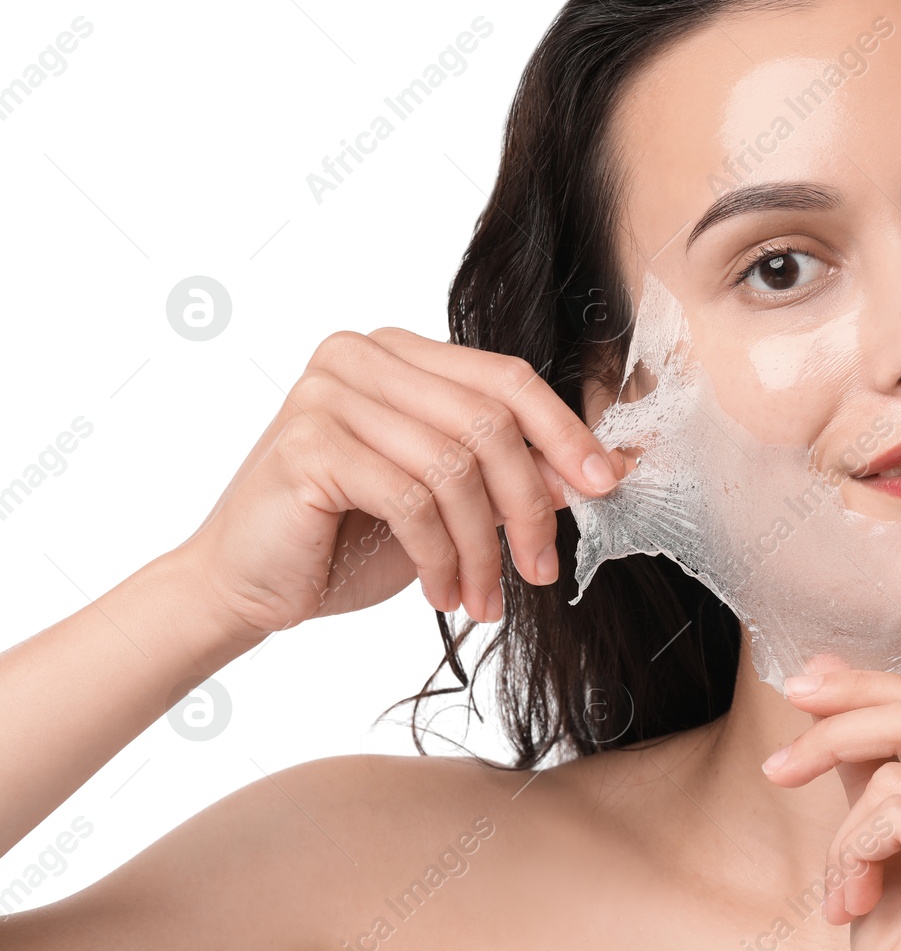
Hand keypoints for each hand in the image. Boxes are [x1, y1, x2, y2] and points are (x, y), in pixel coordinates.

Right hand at [173, 327, 630, 638]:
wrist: (245, 585)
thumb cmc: (345, 539)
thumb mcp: (449, 501)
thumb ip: (509, 473)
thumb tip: (596, 471)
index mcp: (399, 352)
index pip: (506, 377)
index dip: (565, 431)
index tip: (606, 483)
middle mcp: (360, 356)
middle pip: (488, 421)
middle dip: (529, 505)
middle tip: (540, 569)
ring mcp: (328, 393)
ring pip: (455, 466)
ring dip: (483, 548)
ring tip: (482, 598)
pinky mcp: (308, 444)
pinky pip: (412, 499)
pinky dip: (440, 556)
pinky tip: (442, 593)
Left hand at [761, 664, 900, 950]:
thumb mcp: (882, 827)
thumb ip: (868, 751)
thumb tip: (825, 668)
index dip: (866, 686)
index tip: (800, 689)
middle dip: (837, 727)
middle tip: (778, 767)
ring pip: (897, 768)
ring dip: (844, 834)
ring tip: (842, 890)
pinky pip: (891, 813)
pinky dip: (851, 856)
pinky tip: (852, 905)